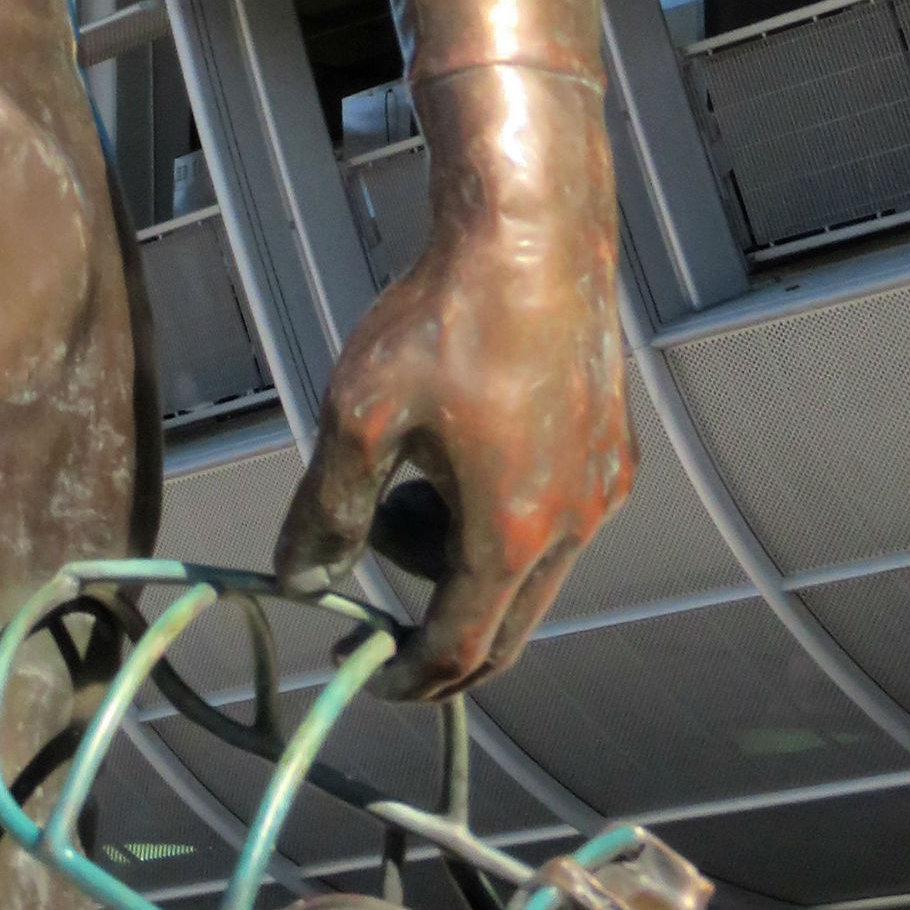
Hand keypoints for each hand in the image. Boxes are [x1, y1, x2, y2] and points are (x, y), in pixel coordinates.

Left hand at [272, 67, 635, 696]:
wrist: (531, 233)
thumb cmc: (446, 318)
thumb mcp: (360, 414)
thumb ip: (327, 509)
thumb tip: (296, 579)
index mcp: (514, 534)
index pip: (462, 649)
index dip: (408, 676)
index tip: (364, 672)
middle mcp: (576, 524)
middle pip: (505, 626)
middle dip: (435, 629)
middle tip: (374, 614)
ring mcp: (604, 487)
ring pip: (529, 570)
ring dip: (459, 560)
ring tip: (400, 484)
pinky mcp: (613, 447)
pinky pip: (555, 519)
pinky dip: (500, 518)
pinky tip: (453, 450)